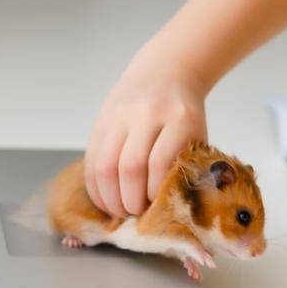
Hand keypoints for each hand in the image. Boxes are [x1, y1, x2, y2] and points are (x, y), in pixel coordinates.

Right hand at [83, 61, 207, 218]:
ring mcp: (120, 115)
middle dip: (130, 201)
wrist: (165, 73)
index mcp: (179, 118)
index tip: (157, 207)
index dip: (154, 193)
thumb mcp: (195, 133)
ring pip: (105, 165)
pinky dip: (95, 185)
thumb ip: (184, 165)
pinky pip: (91, 159)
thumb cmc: (183, 114)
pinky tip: (104, 198)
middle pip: (130, 167)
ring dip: (109, 197)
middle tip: (135, 214)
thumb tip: (168, 209)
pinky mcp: (101, 120)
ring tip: (119, 211)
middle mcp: (147, 114)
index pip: (161, 163)